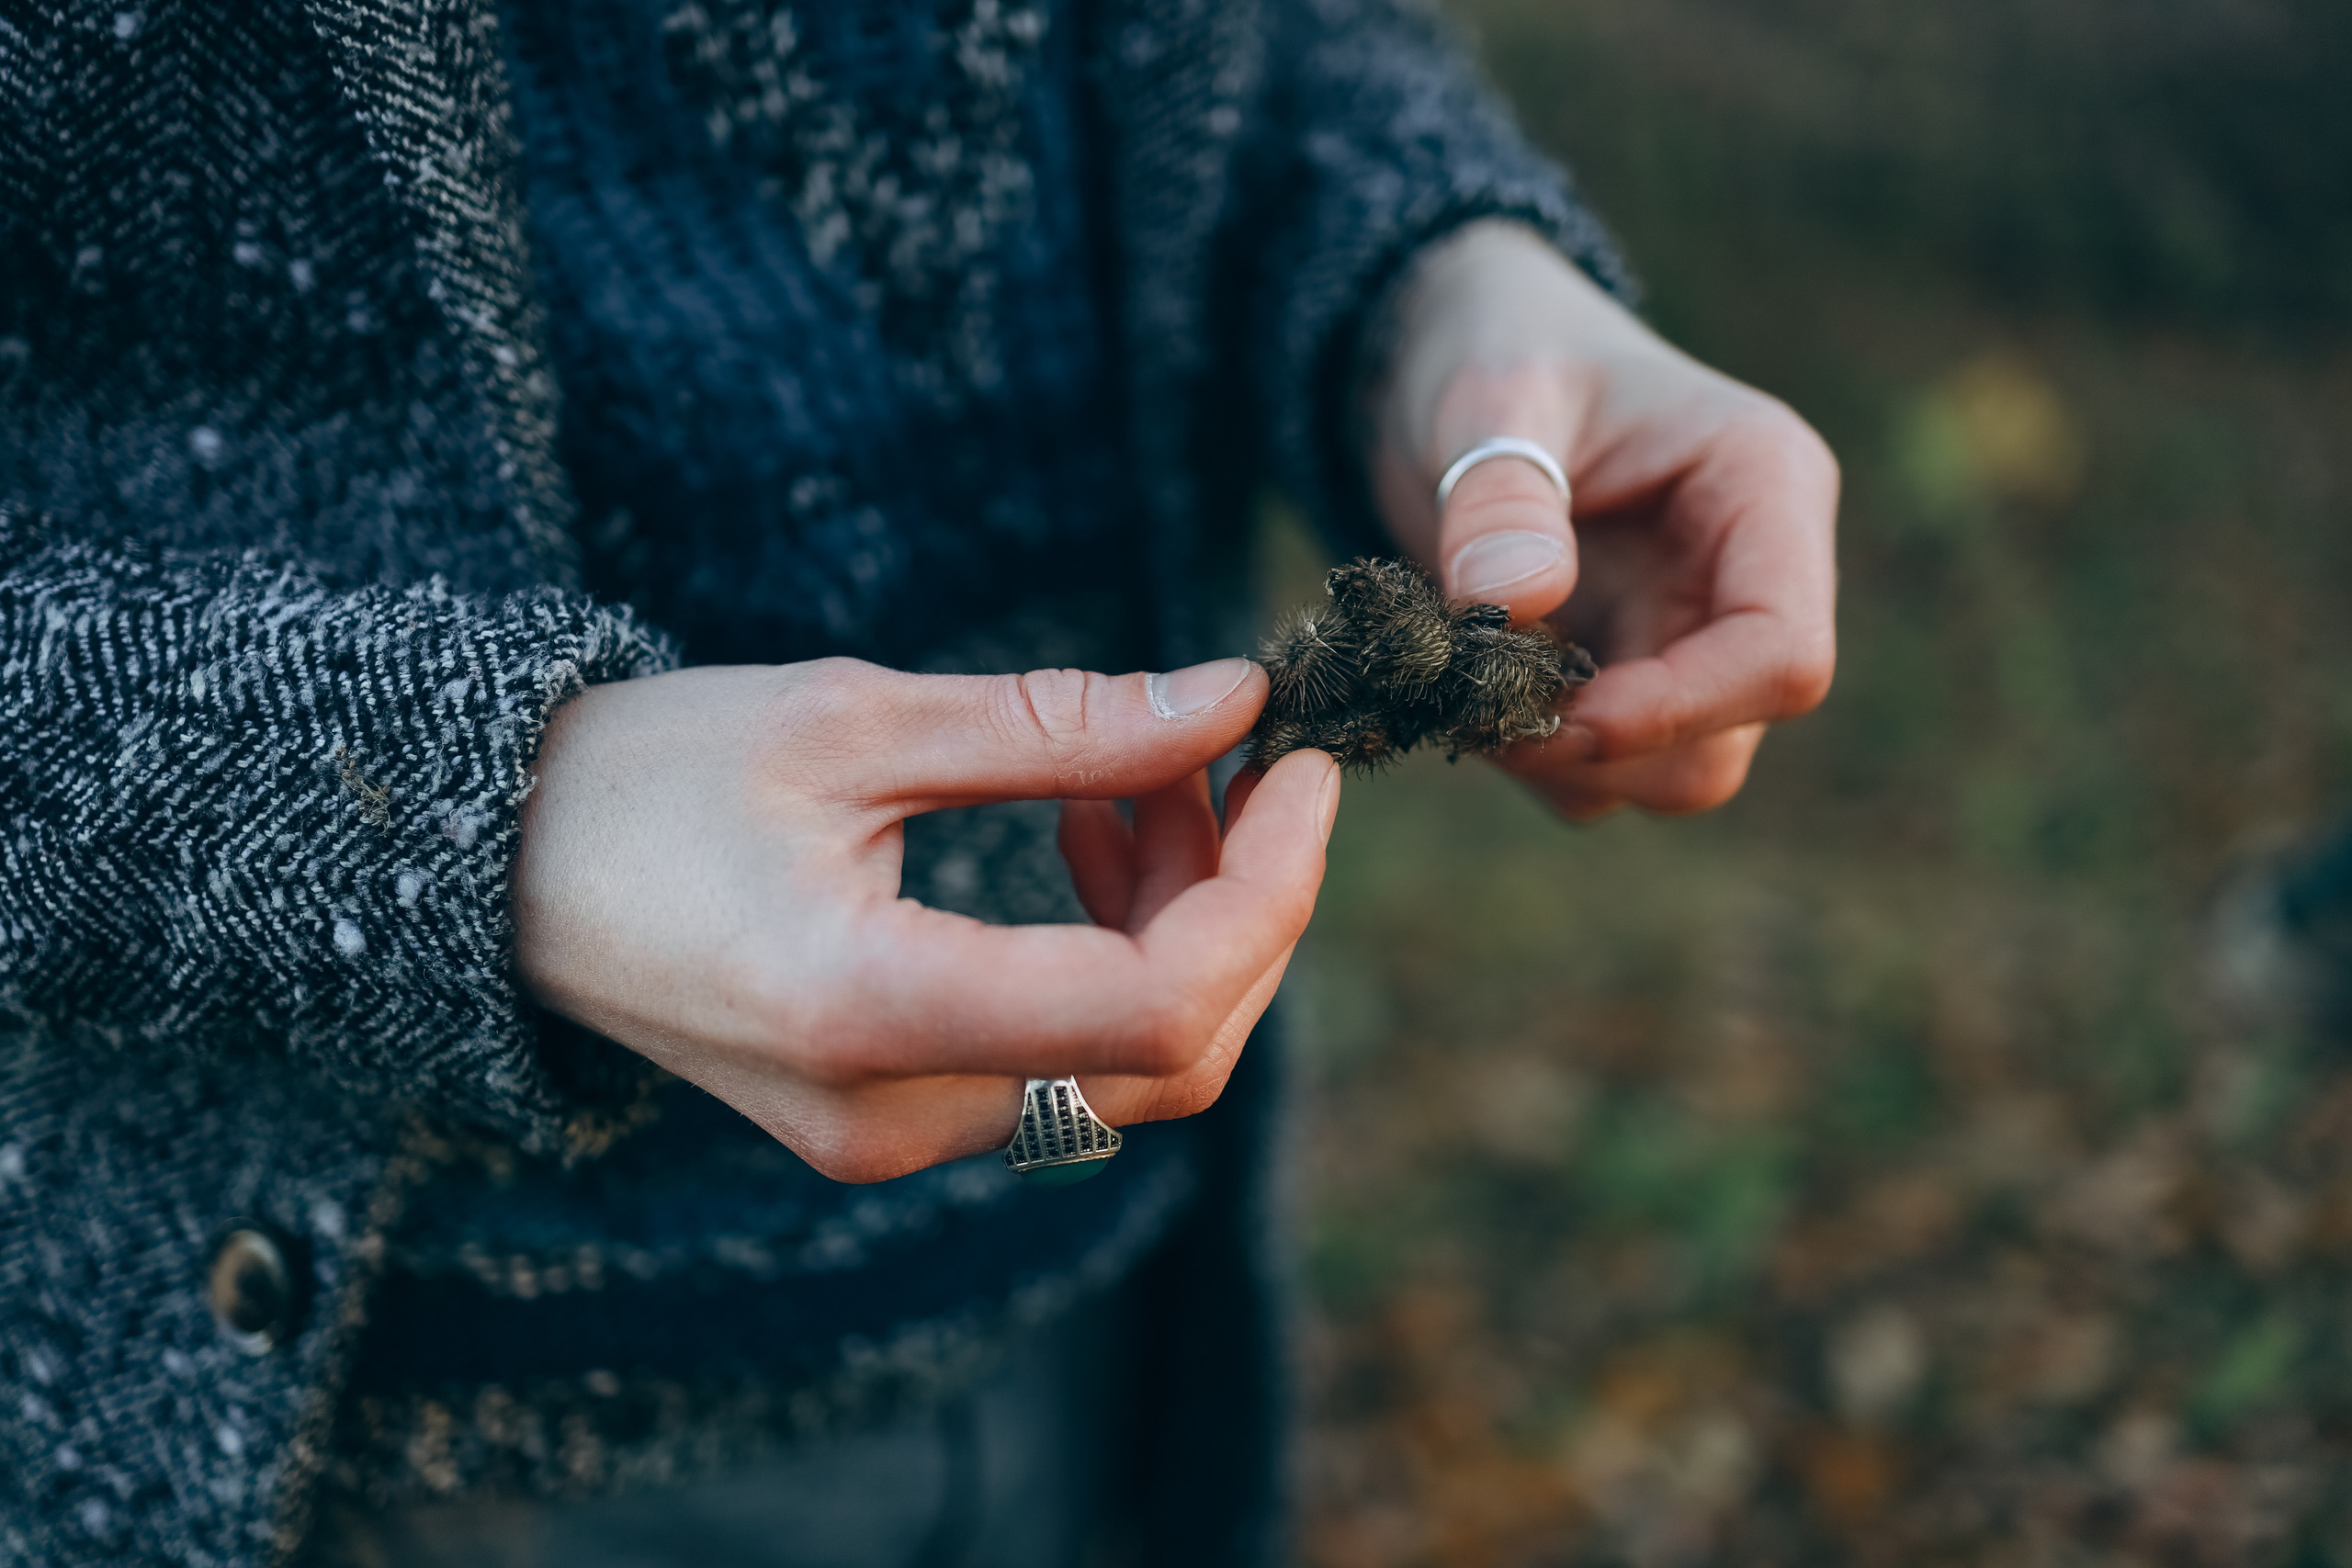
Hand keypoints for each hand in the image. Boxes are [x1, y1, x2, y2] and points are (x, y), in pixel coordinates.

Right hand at [512, 657, 1337, 1181]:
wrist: (495, 871)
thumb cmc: (646, 773)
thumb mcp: (851, 717)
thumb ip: (1057, 722)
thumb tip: (1233, 703)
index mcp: (868, 1011)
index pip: (1160, 1007)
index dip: (1270, 891)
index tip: (1302, 767)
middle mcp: (890, 1115)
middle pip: (1175, 1055)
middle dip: (1245, 901)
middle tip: (1230, 756)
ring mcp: (888, 1137)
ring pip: (1133, 1068)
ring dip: (1186, 921)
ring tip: (1142, 774)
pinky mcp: (888, 1120)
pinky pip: (1065, 1062)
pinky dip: (1119, 952)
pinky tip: (1090, 836)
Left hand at [1366, 220, 1838, 819]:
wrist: (1453, 360)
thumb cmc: (1496, 349)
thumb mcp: (1489, 397)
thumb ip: (1500, 495)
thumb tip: (1513, 605)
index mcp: (1766, 490)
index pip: (1784, 653)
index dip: (1682, 708)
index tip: (1564, 711)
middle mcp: (1750, 581)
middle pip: (1722, 746)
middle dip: (1602, 751)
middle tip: (1476, 706)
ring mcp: (1692, 639)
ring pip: (1662, 777)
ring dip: (1556, 763)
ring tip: (1457, 685)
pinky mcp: (1631, 680)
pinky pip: (1599, 773)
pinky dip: (1528, 758)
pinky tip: (1462, 690)